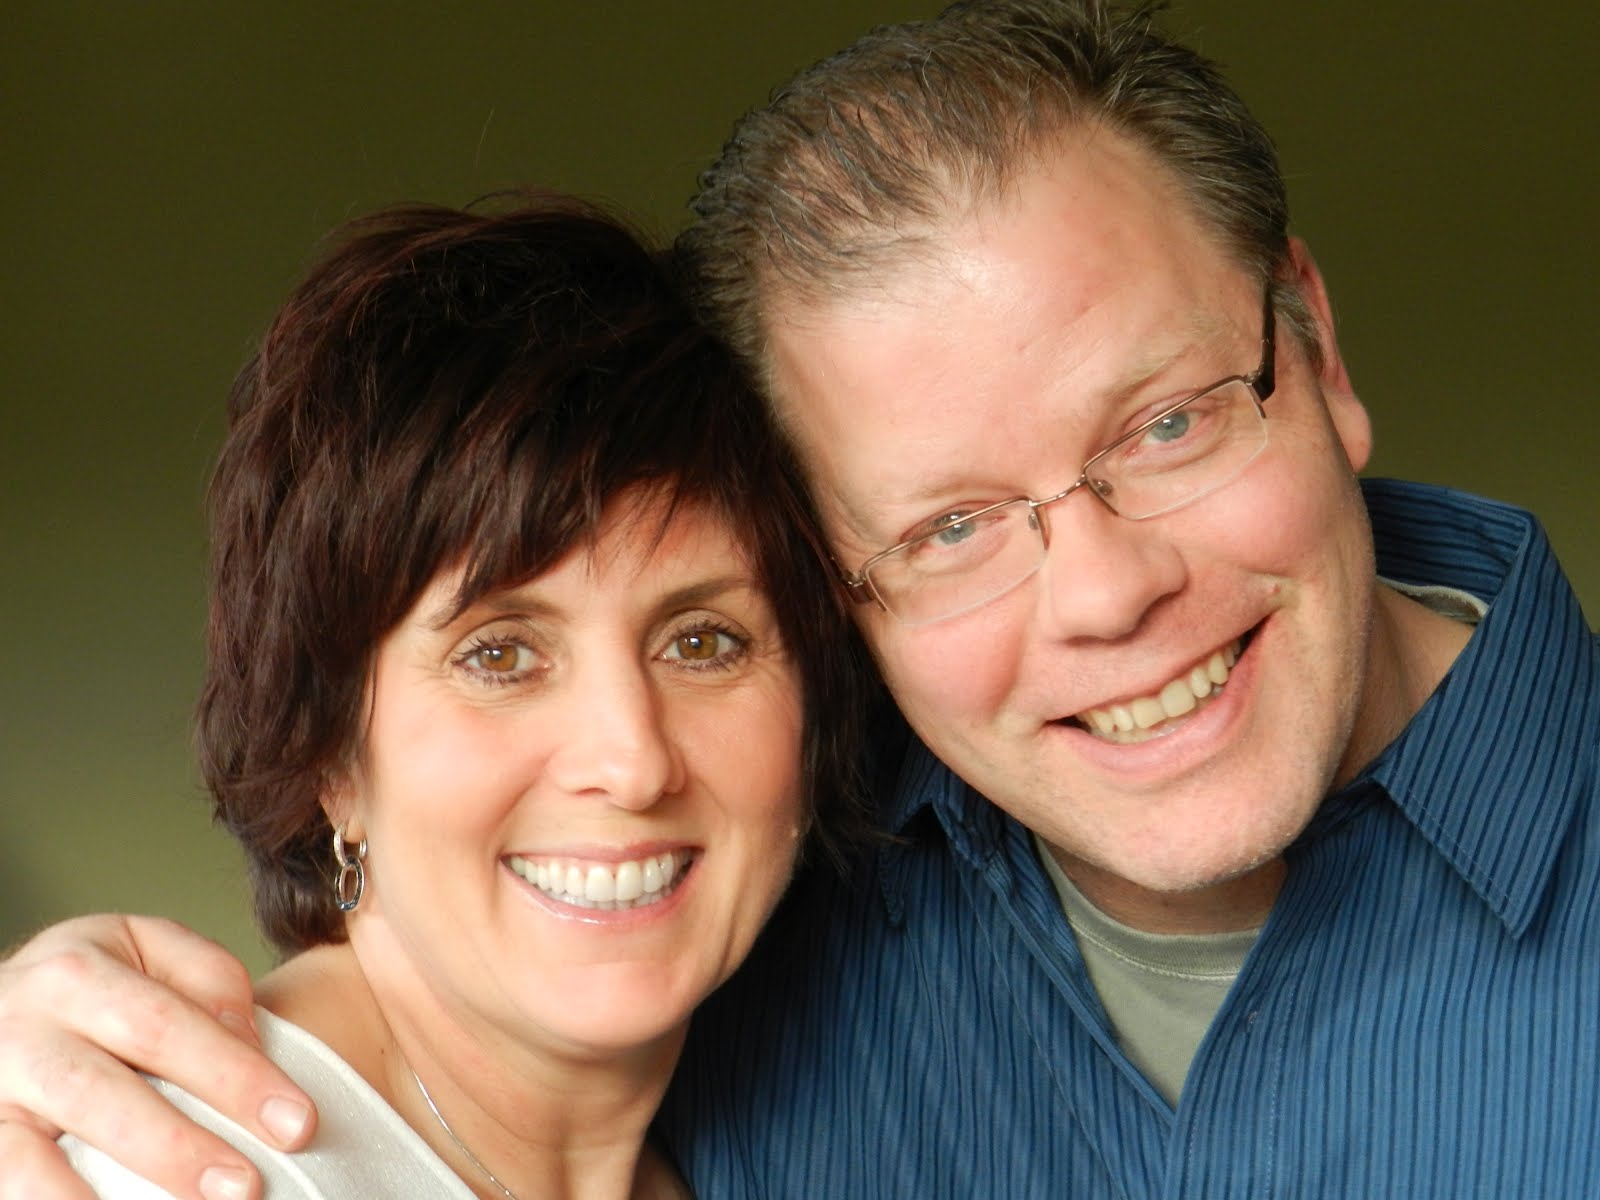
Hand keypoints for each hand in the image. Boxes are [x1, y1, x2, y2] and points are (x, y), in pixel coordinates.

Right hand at [0, 915, 316, 1199]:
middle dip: (179, 1146)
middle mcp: (21, 1025)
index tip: (297, 1122)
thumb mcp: (152, 952)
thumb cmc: (100, 985)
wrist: (1, 1003)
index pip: (168, 1026)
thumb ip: (209, 982)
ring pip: (34, 1155)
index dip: (235, 1076)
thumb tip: (245, 1044)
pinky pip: (8, 1181)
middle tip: (246, 1187)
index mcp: (78, 968)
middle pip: (102, 1092)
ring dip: (110, 1193)